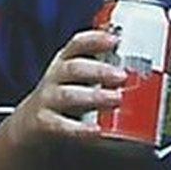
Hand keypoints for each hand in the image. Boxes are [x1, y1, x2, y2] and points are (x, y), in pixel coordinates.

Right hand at [1, 30, 125, 148]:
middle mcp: (54, 77)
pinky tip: (96, 131)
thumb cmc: (64, 95)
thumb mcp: (77, 77)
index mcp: (65, 61)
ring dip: (94, 96)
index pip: (77, 44)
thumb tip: (140, 65)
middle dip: (99, 71)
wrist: (31, 123)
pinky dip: (79, 129)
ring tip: (116, 99)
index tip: (115, 40)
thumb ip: (102, 68)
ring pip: (68, 95)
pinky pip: (61, 125)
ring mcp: (48, 99)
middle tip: (122, 76)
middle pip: (74, 68)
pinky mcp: (44, 123)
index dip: (95, 39)